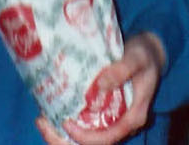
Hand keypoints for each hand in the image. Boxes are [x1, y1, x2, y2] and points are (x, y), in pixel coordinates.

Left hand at [35, 32, 165, 144]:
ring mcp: (112, 119)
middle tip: (42, 122)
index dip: (86, 136)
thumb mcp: (138, 57)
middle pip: (94, 144)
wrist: (148, 53)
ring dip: (62, 134)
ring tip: (41, 119)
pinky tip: (50, 110)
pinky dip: (66, 122)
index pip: (108, 137)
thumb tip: (101, 84)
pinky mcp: (104, 112)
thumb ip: (123, 69)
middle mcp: (122, 123)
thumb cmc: (144, 55)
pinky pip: (84, 125)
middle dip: (65, 139)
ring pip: (86, 137)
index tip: (66, 123)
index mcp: (134, 116)